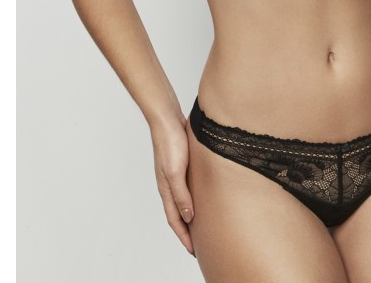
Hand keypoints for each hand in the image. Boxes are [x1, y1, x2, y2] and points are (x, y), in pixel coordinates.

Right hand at [150, 114, 195, 255]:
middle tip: (200, 245)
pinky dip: (194, 199)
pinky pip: (188, 188)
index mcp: (166, 190)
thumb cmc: (170, 143)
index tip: (194, 252)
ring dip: (191, 216)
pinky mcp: (182, 165)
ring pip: (184, 201)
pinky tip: (204, 197)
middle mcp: (170, 185)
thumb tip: (189, 218)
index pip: (175, 221)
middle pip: (179, 214)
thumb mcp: (176, 172)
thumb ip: (181, 195)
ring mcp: (175, 175)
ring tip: (203, 225)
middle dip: (188, 231)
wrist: (167, 118)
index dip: (184, 238)